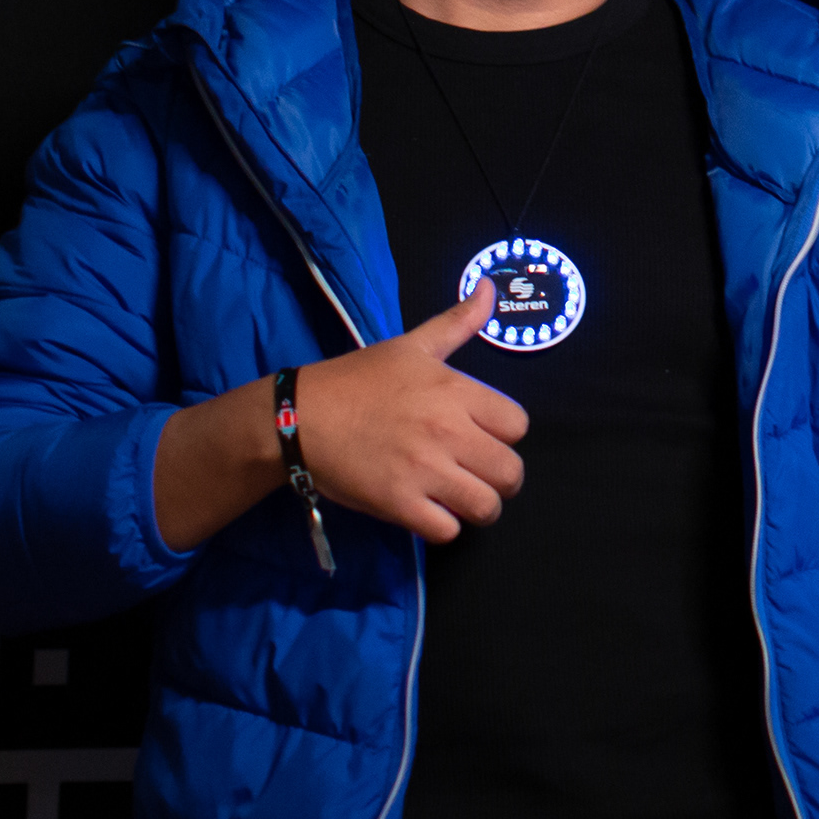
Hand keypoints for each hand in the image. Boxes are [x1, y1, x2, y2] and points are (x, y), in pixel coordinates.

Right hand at [290, 280, 532, 542]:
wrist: (300, 418)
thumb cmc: (358, 380)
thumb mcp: (412, 345)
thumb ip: (458, 322)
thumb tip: (490, 288)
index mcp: (456, 391)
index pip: (518, 425)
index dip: (505, 433)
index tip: (484, 434)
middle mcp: (448, 431)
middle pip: (511, 472)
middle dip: (501, 477)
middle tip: (479, 474)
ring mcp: (424, 471)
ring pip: (486, 506)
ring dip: (479, 506)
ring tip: (461, 498)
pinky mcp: (399, 504)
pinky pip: (447, 530)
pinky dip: (444, 527)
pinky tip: (431, 511)